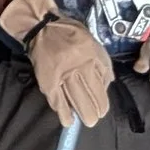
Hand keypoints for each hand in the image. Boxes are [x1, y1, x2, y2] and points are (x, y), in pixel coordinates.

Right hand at [0, 0, 111, 128]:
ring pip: (77, 99)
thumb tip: (107, 84)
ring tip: (88, 121)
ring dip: (84, 113)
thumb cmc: (69, 33)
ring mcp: (62, 74)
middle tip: (96, 117)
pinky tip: (68, 121)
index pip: (102, 82)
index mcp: (90, 55)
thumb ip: (101, 61)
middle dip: (97, 110)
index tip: (103, 107)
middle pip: (92, 94)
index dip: (103, 99)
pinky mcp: (48, 80)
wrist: (41, 28)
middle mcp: (78, 65)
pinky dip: (63, 112)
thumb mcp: (92, 41)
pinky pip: (57, 100)